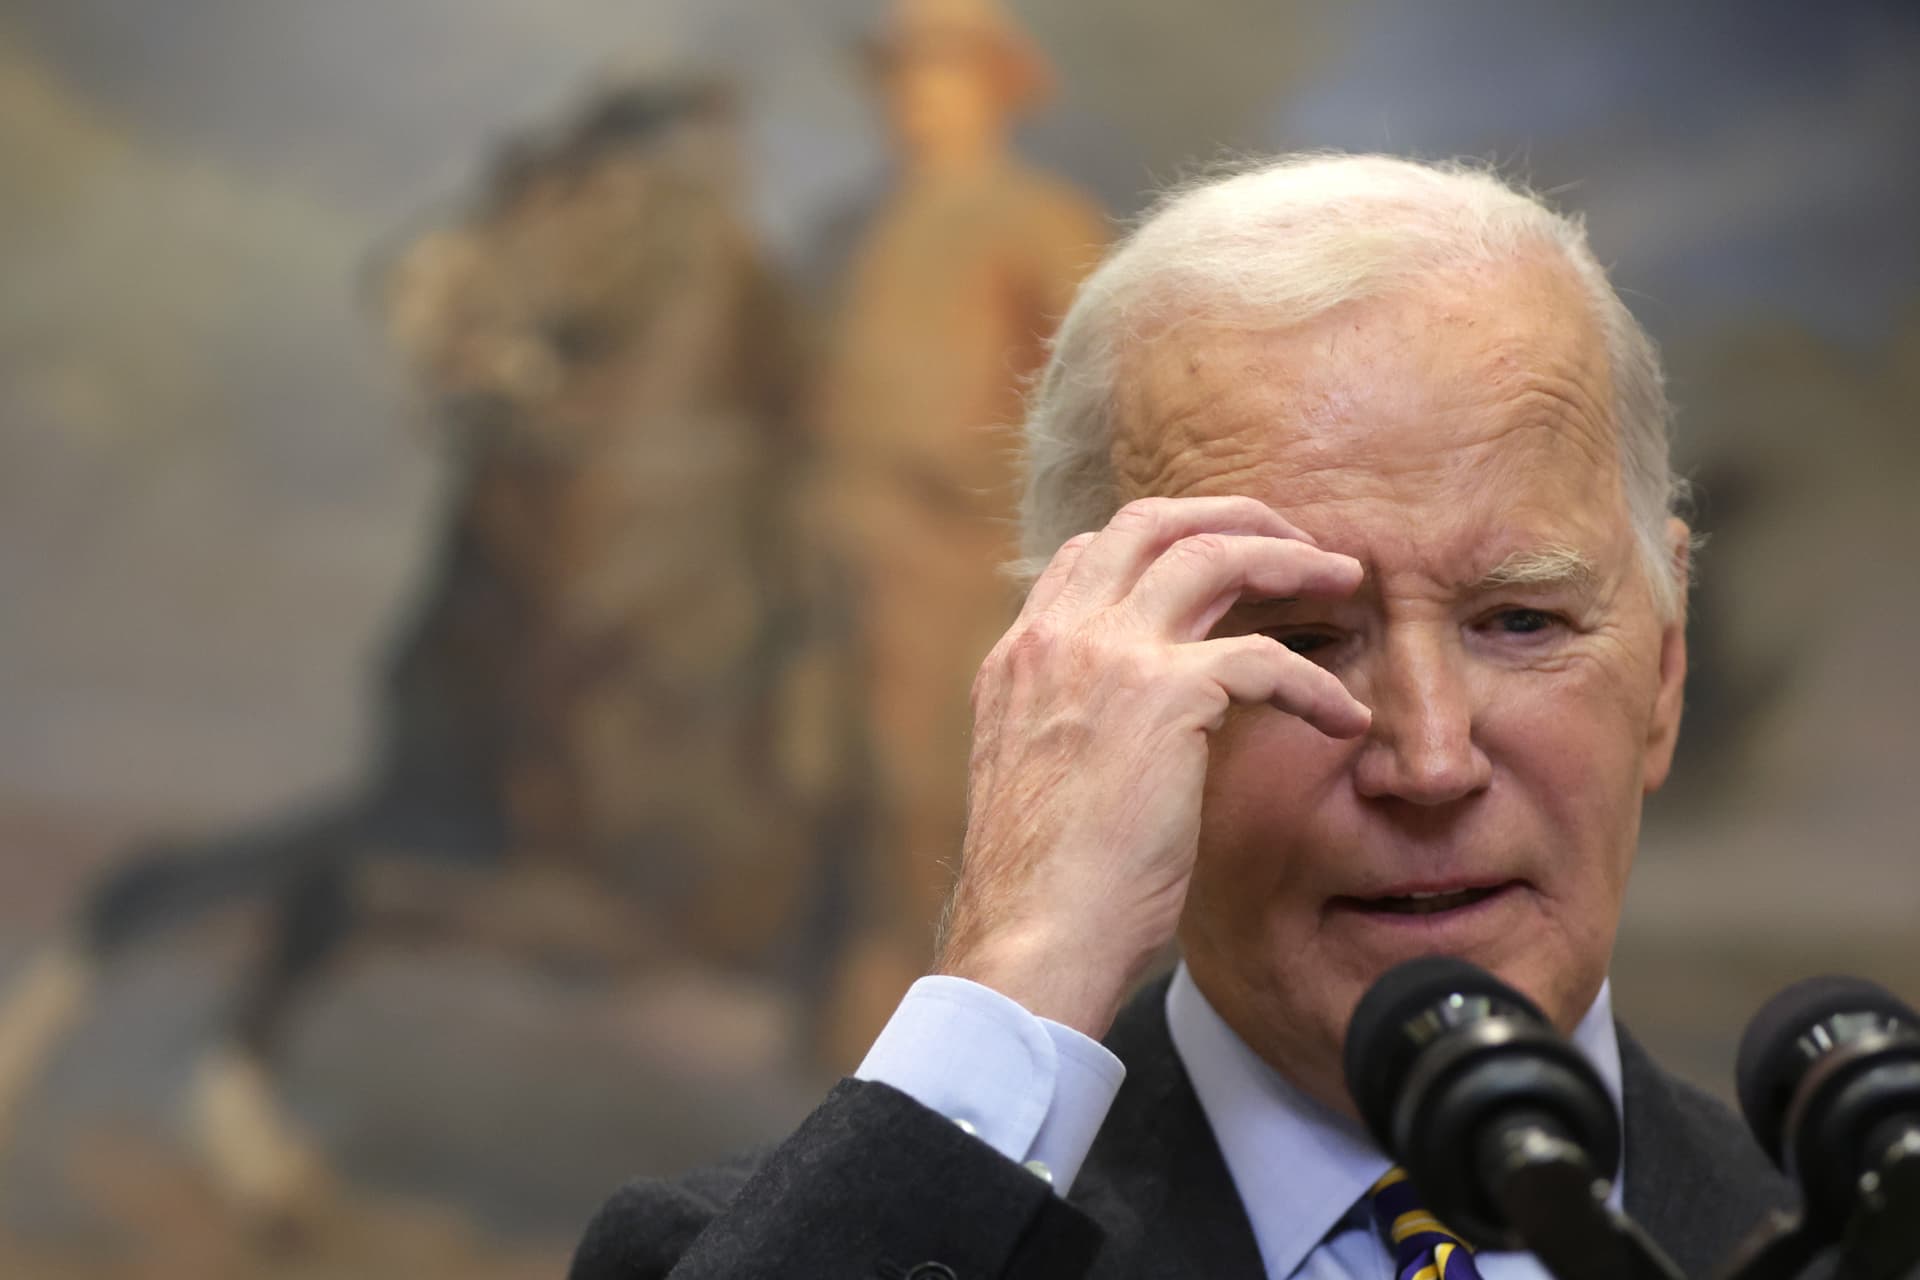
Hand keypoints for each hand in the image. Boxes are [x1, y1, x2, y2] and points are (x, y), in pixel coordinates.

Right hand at [936, 496, 1370, 1037]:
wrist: (1036, 936)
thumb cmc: (1046, 888)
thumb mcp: (1043, 779)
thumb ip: (1073, 725)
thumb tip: (1131, 730)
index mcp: (1020, 656)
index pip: (1092, 555)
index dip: (1164, 543)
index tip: (1224, 562)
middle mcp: (1055, 638)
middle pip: (1151, 523)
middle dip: (1232, 516)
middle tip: (1294, 540)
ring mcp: (1105, 657)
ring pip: (1212, 557)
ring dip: (1290, 559)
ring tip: (1342, 580)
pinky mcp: (1163, 695)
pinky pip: (1265, 656)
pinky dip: (1317, 681)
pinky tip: (1345, 717)